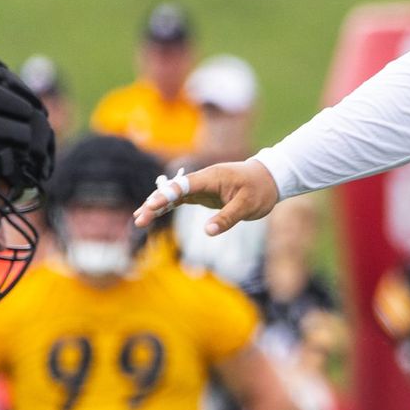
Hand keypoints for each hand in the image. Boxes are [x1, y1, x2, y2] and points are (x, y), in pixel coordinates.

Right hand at [132, 158, 279, 235]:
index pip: (184, 186)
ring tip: (139, 219)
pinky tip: (153, 213)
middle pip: (173, 190)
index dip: (167, 195)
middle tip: (139, 218)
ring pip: (173, 194)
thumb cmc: (261, 189)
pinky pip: (180, 199)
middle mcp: (203, 179)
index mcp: (212, 177)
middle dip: (155, 203)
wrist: (270, 178)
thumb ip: (227, 218)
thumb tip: (207, 232)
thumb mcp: (248, 205)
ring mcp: (201, 186)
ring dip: (156, 205)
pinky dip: (166, 206)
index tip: (152, 205)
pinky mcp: (202, 193)